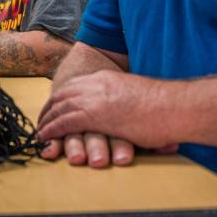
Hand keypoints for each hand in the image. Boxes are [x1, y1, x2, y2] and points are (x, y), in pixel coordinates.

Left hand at [36, 69, 176, 167]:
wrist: (176, 107)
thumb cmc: (167, 107)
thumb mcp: (139, 96)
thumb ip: (126, 102)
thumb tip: (128, 113)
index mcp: (108, 79)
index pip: (75, 85)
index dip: (62, 97)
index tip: (55, 106)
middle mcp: (96, 85)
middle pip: (62, 94)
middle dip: (49, 107)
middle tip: (42, 120)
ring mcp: (94, 99)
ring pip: (59, 107)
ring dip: (46, 120)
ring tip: (40, 132)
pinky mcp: (94, 115)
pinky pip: (63, 122)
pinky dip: (51, 130)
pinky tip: (45, 137)